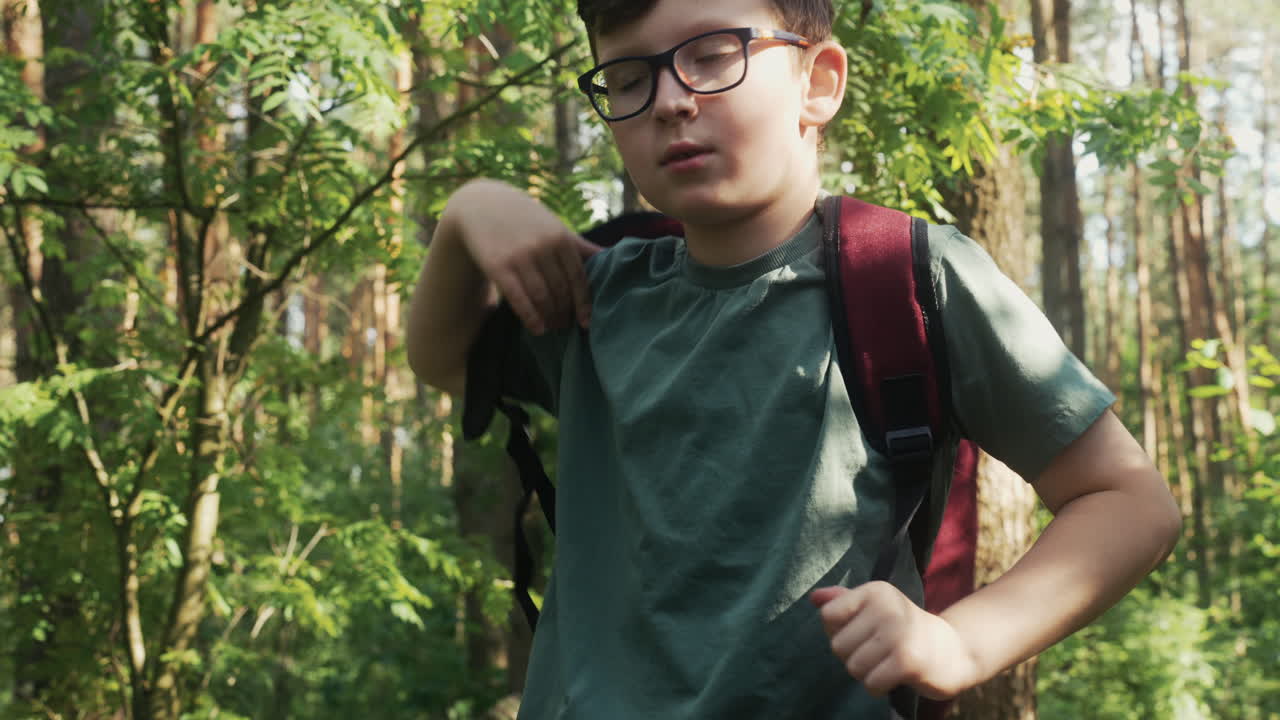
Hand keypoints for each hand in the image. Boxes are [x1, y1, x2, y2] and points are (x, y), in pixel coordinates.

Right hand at [452, 180, 601, 334]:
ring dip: (550, 317)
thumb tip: (611, 257)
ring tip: (552, 327)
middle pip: (561, 290)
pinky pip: (519, 298)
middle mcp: (543, 247)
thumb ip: (578, 245)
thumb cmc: (525, 219)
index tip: (585, 323)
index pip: (578, 278)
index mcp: (561, 237)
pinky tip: (537, 329)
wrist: (481, 204)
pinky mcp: (498, 266)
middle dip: (565, 313)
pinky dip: (530, 317)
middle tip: (565, 326)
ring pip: (542, 297)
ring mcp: (520, 257)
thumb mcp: (553, 226)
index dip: (583, 304)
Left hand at [810, 582, 979, 699]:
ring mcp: (898, 634)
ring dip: (866, 673)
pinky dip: (878, 687)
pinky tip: (893, 677)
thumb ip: (844, 601)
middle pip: (837, 646)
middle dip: (853, 656)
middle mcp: (886, 607)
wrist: (953, 650)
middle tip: (878, 652)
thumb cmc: (904, 628)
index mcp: (875, 591)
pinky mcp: (908, 661)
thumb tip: (814, 598)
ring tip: (886, 663)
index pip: (828, 616)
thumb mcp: (876, 607)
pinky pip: (870, 684)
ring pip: (852, 668)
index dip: (837, 631)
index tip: (860, 632)